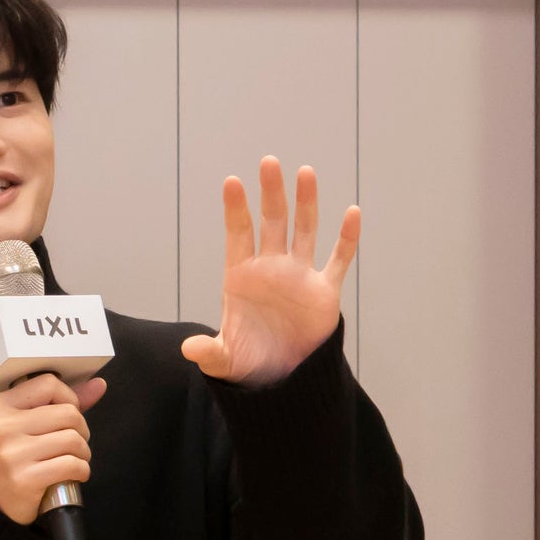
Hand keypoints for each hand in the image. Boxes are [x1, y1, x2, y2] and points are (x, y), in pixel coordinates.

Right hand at [0, 371, 100, 526]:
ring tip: (73, 460)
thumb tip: (99, 385)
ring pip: (73, 440)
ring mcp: (12, 454)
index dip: (69, 399)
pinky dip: (82, 470)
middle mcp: (2, 427)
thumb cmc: (9, 459)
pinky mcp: (24, 479)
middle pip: (68, 413)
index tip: (67, 417)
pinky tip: (74, 475)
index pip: (48, 384)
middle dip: (81, 430)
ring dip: (83, 452)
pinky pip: (71, 465)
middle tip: (73, 444)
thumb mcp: (23, 425)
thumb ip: (59, 403)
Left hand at [180, 155, 359, 387]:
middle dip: (271, 193)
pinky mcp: (324, 291)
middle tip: (269, 162)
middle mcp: (271, 268)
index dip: (236, 209)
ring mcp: (299, 276)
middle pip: (272, 222)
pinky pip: (339, 259)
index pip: (238, 234)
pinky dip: (347, 238)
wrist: (282, 377)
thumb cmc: (248, 361)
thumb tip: (188, 350)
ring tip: (305, 171)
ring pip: (304, 230)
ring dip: (306, 202)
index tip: (232, 181)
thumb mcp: (225, 359)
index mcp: (242, 276)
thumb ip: (209, 353)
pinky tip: (351, 213)